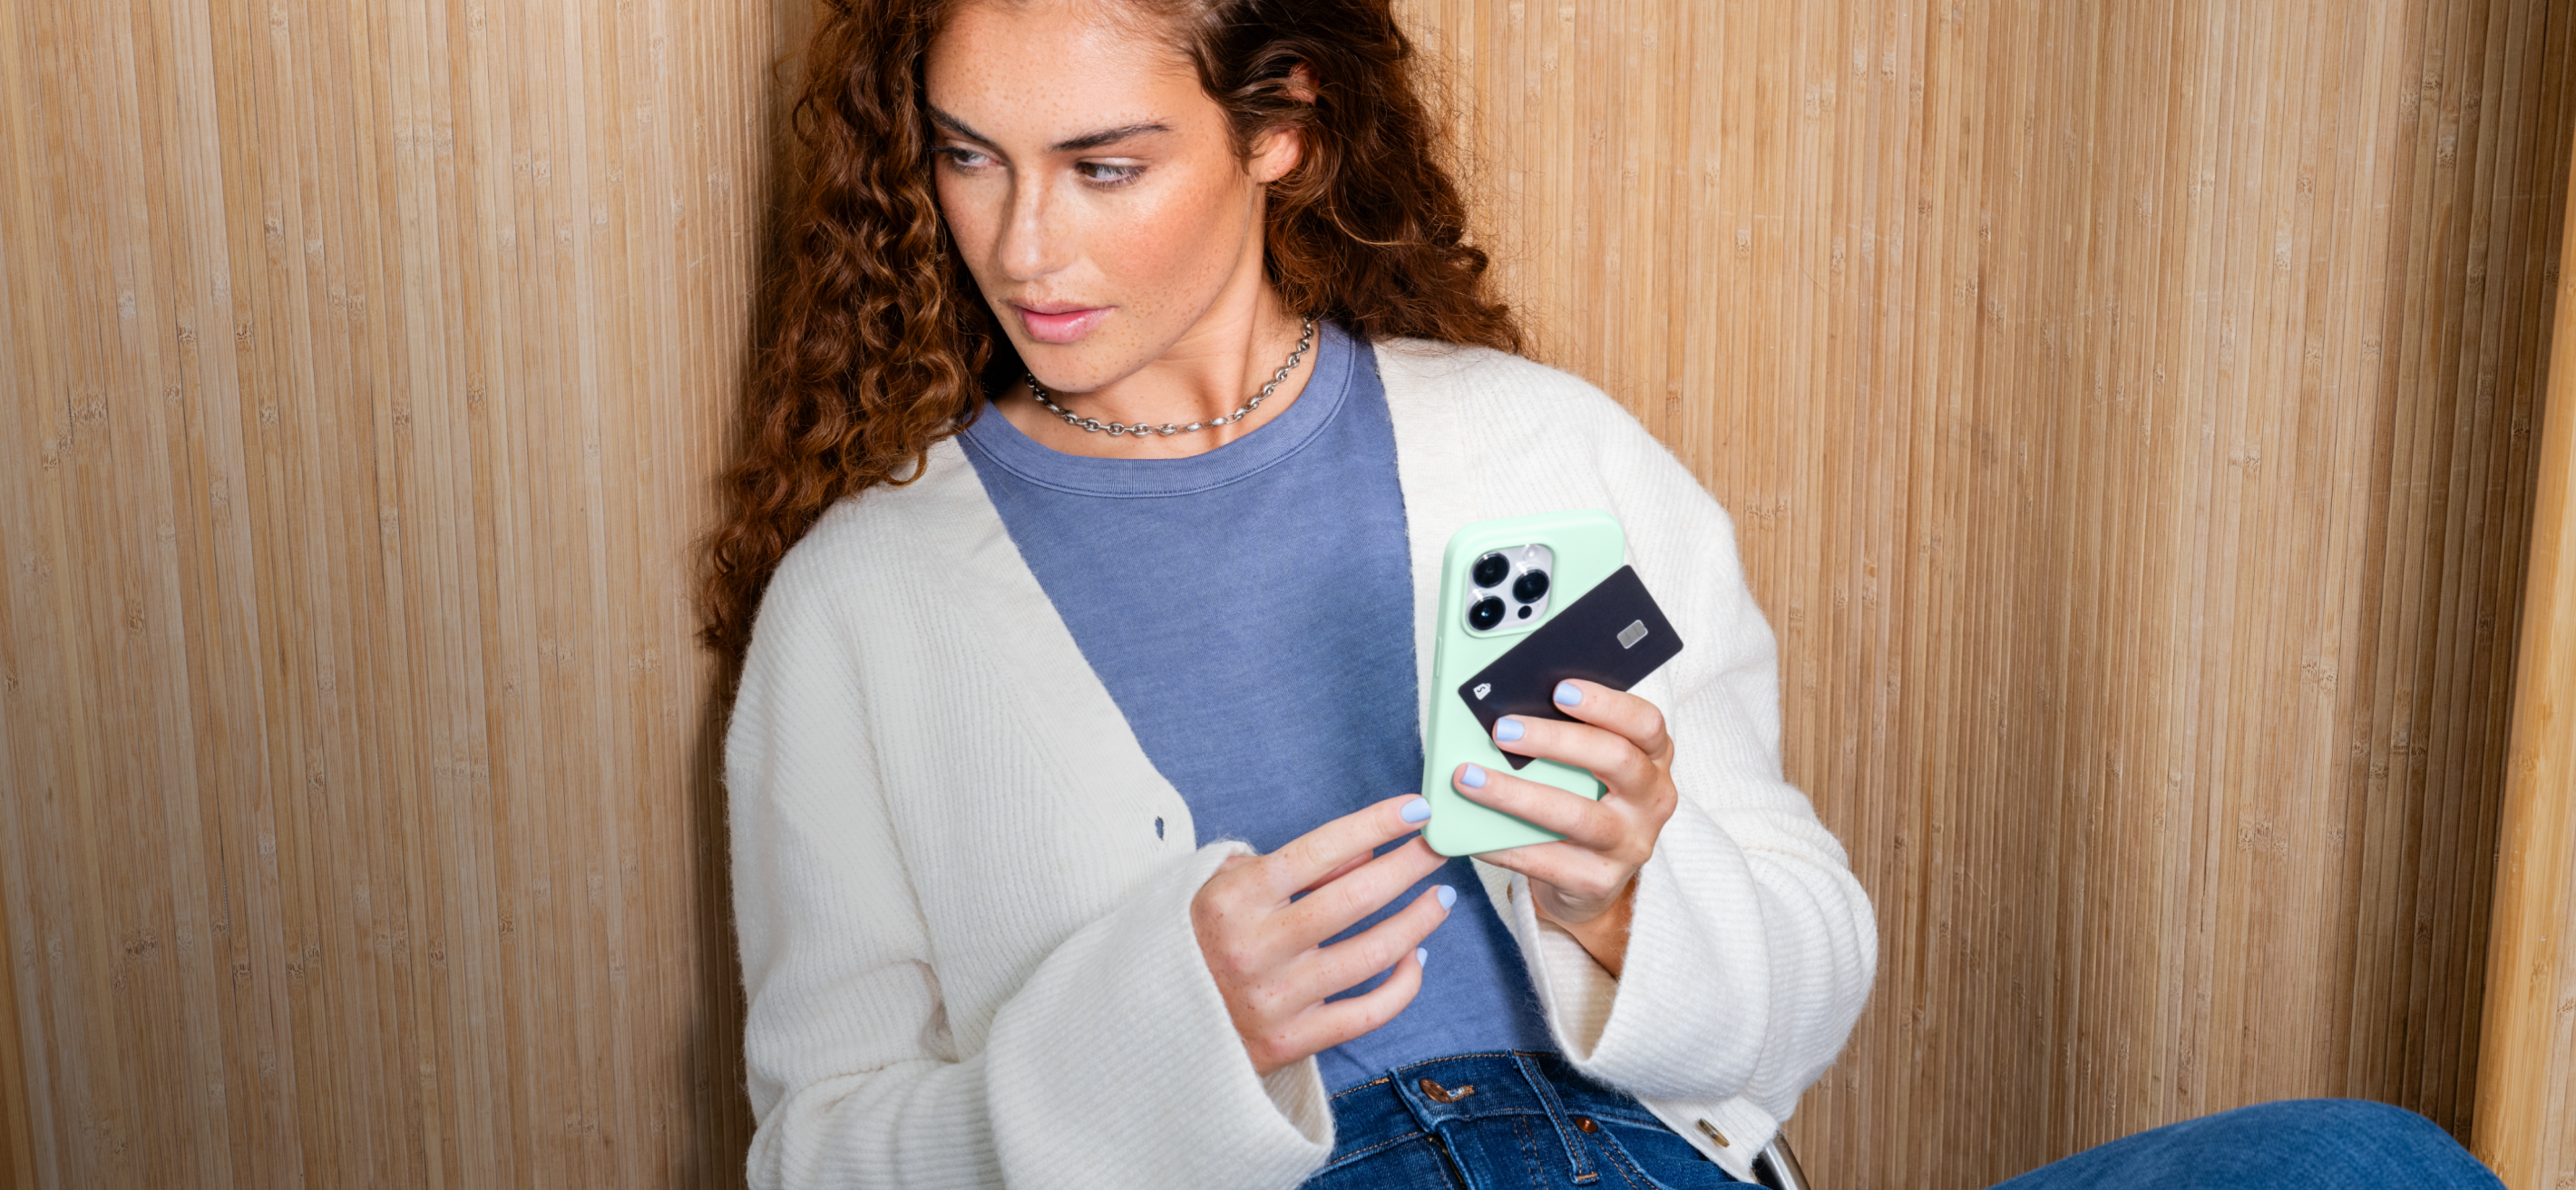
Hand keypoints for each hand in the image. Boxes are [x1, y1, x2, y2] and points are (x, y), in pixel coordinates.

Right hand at [1190, 794, 1453, 1075]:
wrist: (1148, 1019)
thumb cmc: (1196, 937)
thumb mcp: (1227, 885)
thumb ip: (1295, 868)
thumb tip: (1368, 853)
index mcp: (1233, 899)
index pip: (1320, 850)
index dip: (1375, 826)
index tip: (1415, 809)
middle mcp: (1253, 948)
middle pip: (1355, 898)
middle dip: (1408, 866)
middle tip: (1440, 848)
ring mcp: (1274, 999)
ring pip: (1371, 955)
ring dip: (1417, 921)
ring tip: (1440, 898)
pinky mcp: (1288, 1043)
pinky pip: (1366, 1013)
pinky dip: (1402, 984)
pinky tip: (1415, 957)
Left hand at [1451, 680, 1677, 976]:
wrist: (1588, 879)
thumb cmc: (1583, 800)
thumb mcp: (1590, 765)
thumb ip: (1566, 735)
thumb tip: (1507, 705)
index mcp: (1654, 758)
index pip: (1646, 723)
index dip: (1606, 704)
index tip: (1560, 689)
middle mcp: (1651, 800)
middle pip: (1615, 760)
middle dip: (1555, 740)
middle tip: (1502, 729)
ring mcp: (1629, 844)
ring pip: (1576, 814)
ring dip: (1516, 793)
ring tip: (1469, 777)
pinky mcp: (1598, 881)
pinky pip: (1545, 860)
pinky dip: (1502, 843)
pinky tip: (1470, 830)